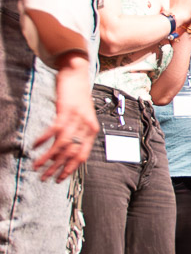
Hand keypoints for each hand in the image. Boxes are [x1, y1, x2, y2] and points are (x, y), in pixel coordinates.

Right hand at [33, 52, 98, 181]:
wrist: (77, 74)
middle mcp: (87, 126)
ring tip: (36, 166)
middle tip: (44, 178)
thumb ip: (77, 133)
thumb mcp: (82, 117)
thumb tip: (66, 151)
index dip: (70, 169)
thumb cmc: (77, 98)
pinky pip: (55, 130)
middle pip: (71, 154)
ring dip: (48, 157)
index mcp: (92, 131)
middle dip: (57, 168)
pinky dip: (44, 139)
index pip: (82, 156)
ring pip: (62, 144)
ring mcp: (77, 119)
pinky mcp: (66, 110)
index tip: (59, 179)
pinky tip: (35, 146)